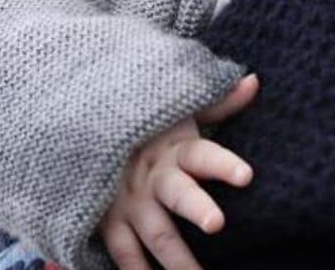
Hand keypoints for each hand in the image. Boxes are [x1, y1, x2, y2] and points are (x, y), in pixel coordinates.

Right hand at [100, 74, 259, 269]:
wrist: (80, 128)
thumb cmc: (147, 125)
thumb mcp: (178, 111)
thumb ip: (218, 104)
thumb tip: (253, 82)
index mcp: (174, 150)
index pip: (203, 155)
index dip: (223, 164)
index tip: (246, 176)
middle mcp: (152, 179)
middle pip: (178, 196)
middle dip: (197, 209)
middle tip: (218, 224)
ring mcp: (128, 204)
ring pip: (154, 236)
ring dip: (176, 261)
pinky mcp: (107, 223)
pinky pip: (123, 254)